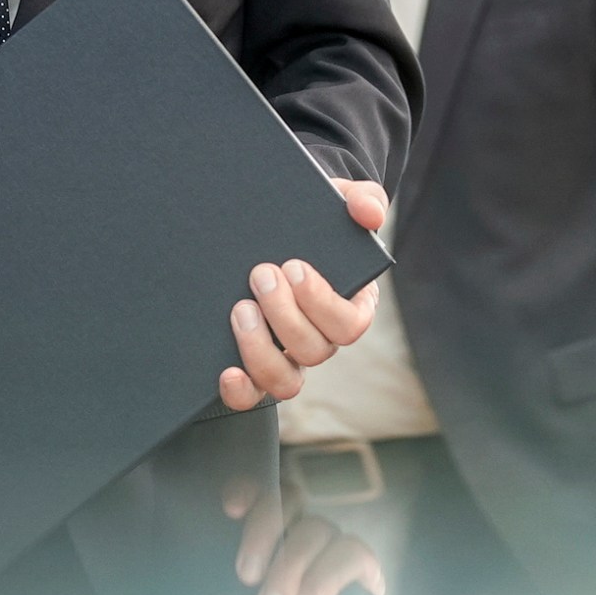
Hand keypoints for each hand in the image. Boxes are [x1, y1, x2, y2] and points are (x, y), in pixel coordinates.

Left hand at [217, 180, 388, 410]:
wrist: (270, 228)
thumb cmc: (313, 220)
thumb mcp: (338, 201)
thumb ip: (363, 199)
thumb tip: (369, 213)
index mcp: (351, 305)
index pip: (350, 324)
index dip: (321, 302)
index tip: (293, 266)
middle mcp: (322, 338)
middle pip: (315, 350)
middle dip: (284, 315)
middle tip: (260, 274)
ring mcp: (288, 357)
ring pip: (286, 381)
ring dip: (261, 350)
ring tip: (240, 309)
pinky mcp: (256, 369)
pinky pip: (253, 395)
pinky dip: (240, 391)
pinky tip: (226, 370)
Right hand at [222, 474, 388, 594]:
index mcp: (355, 578)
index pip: (354, 555)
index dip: (329, 576)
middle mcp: (324, 544)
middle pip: (317, 529)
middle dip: (291, 565)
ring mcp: (287, 528)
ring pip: (287, 502)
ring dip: (265, 530)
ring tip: (245, 573)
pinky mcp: (253, 524)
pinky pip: (253, 493)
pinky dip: (244, 492)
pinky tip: (231, 508)